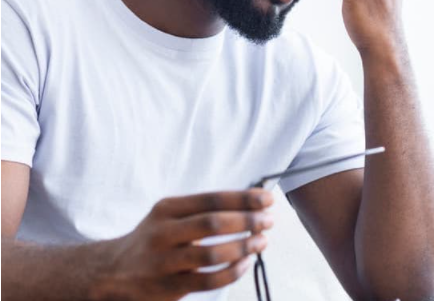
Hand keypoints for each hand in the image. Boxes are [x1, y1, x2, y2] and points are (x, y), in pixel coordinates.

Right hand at [92, 189, 273, 300]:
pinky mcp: (167, 288)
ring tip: (262, 242)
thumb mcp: (169, 215)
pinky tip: (245, 264)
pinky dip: (232, 272)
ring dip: (243, 247)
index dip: (243, 198)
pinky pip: (207, 281)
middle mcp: (163, 232)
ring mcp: (164, 262)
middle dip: (247, 221)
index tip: (266, 199)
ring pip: (211, 254)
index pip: (212, 199)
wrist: (111, 272)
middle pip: (213, 223)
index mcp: (167, 209)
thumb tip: (251, 204)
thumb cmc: (154, 239)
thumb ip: (203, 210)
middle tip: (268, 221)